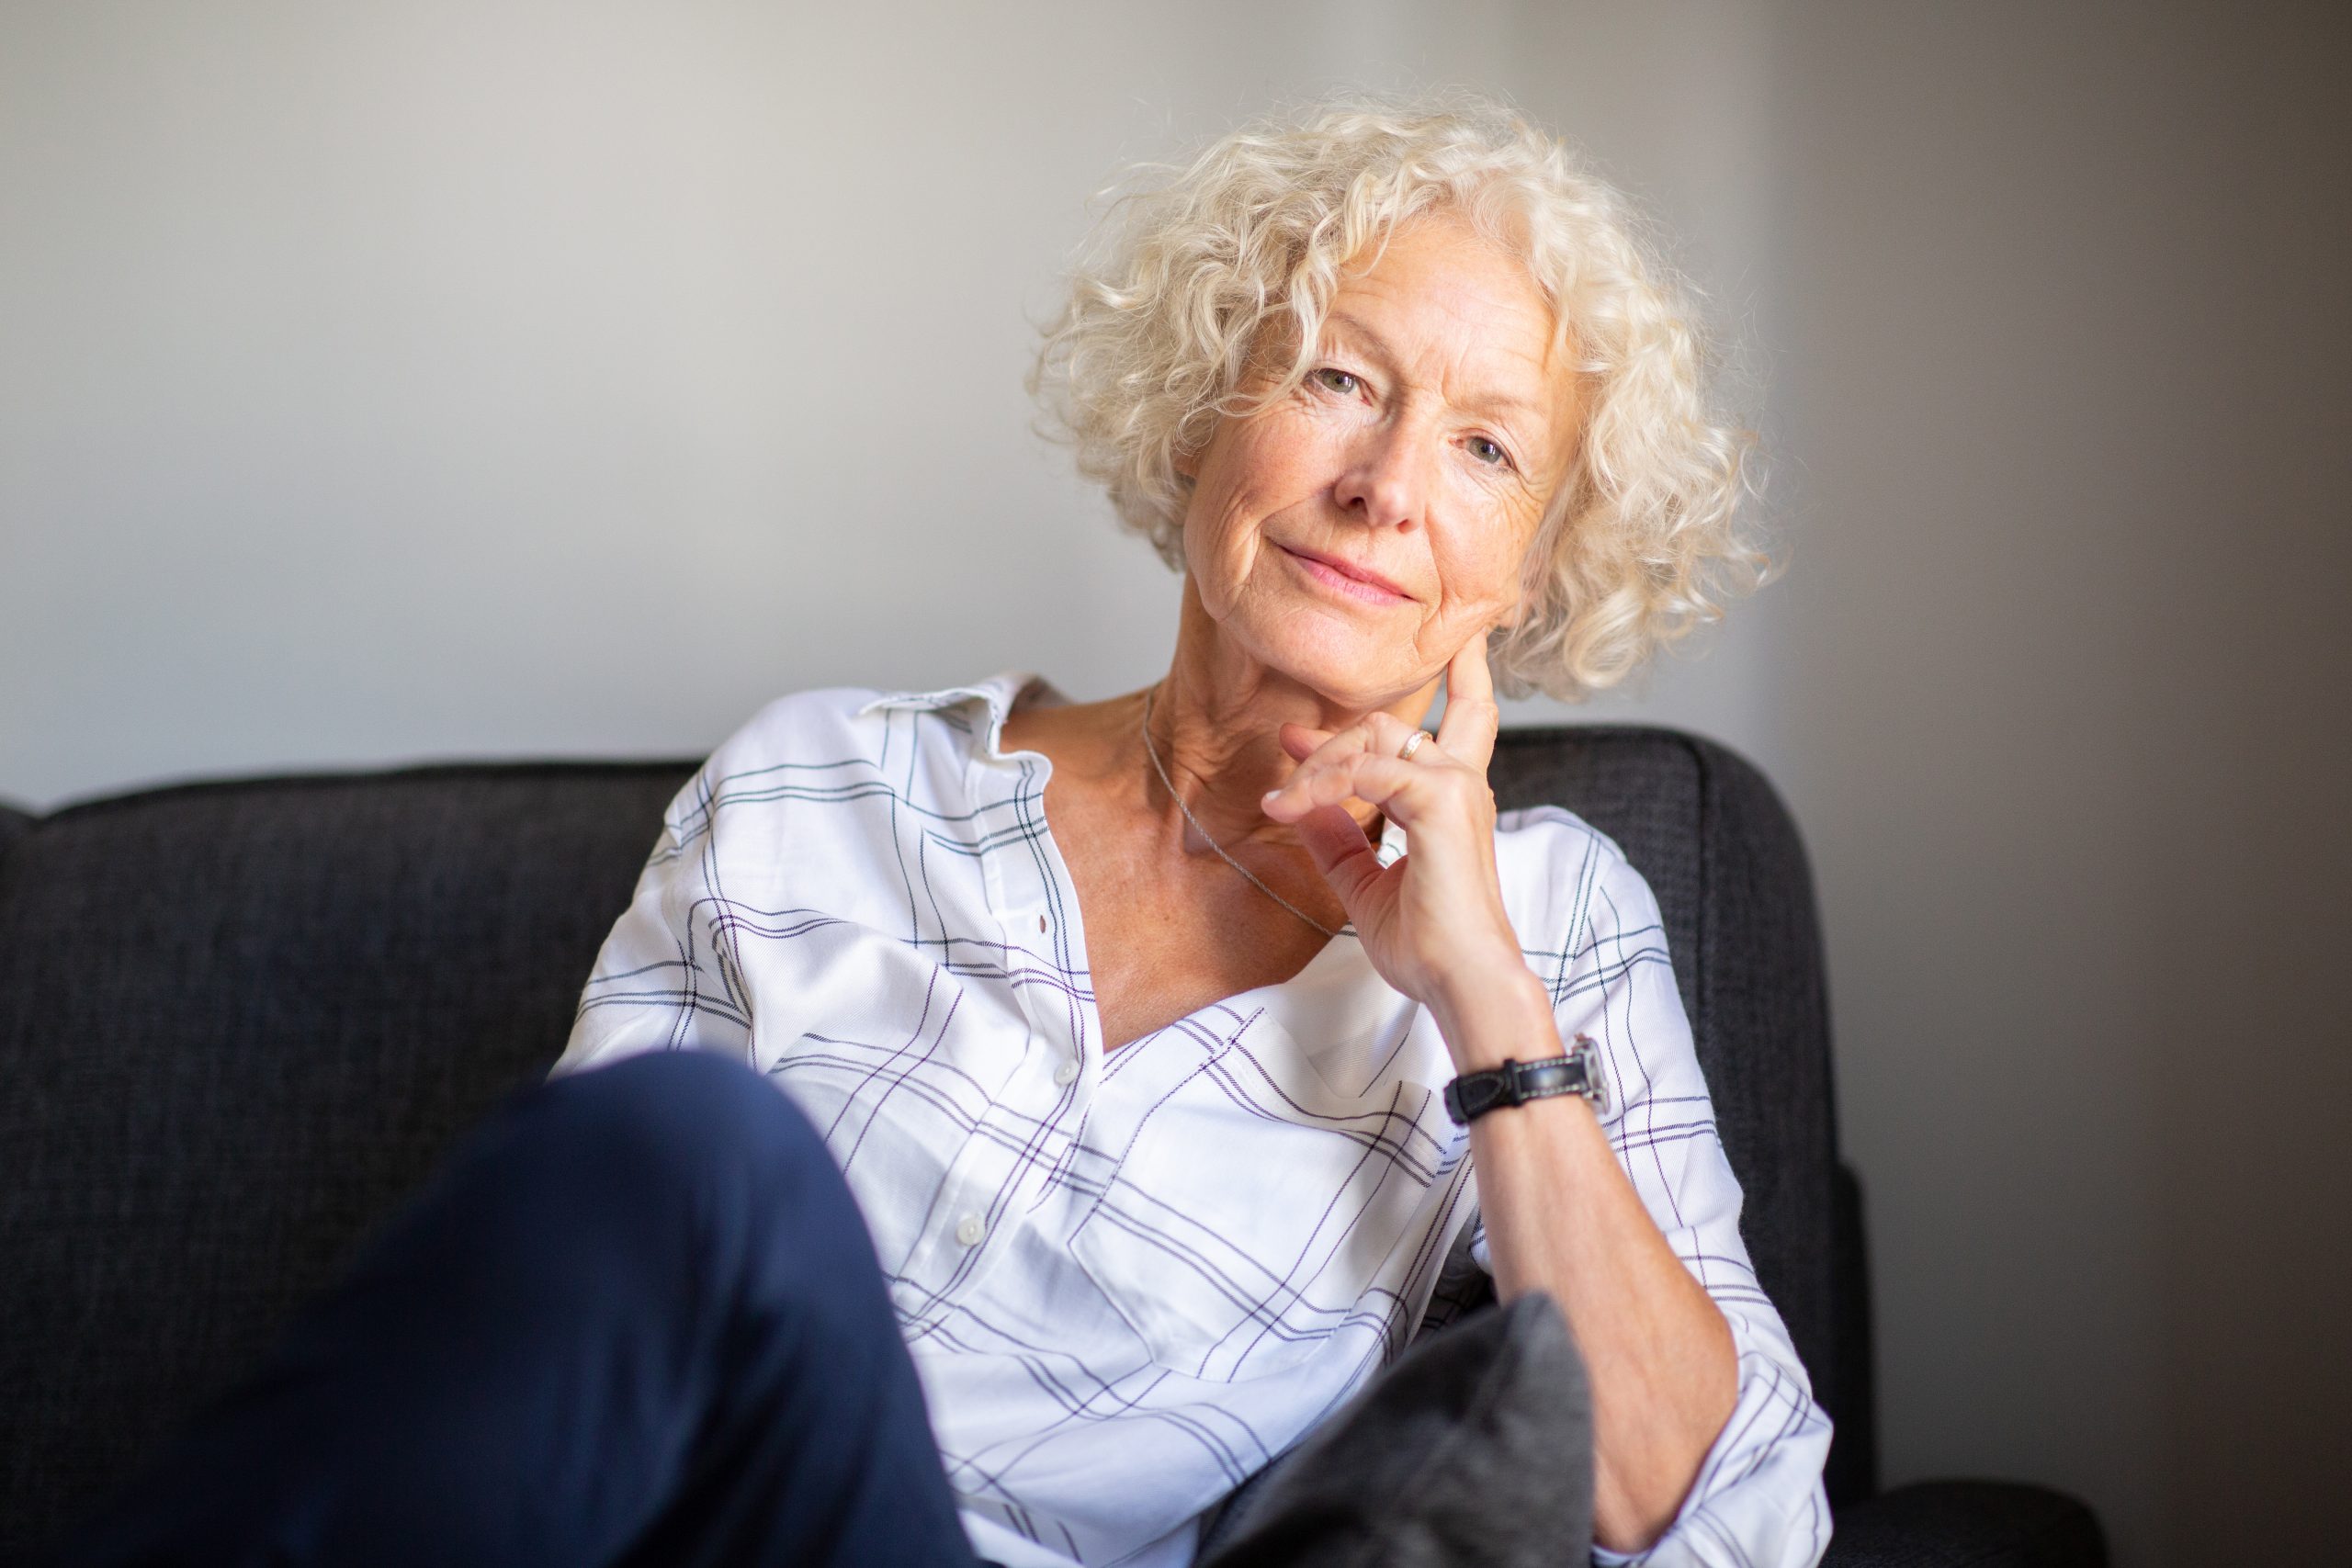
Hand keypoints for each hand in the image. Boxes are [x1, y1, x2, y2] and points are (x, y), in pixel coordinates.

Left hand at [1259, 636, 1538, 1035]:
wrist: (1459, 981)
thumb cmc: (1428, 944)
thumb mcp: (1364, 883)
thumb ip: (1338, 839)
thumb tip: (1300, 806)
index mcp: (1457, 796)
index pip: (1467, 711)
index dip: (1436, 677)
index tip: (1356, 691)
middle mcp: (1462, 781)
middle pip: (1386, 724)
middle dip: (1329, 739)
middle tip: (1285, 762)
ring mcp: (1456, 786)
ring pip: (1372, 736)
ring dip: (1318, 765)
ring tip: (1282, 800)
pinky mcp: (1440, 801)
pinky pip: (1365, 770)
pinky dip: (1321, 784)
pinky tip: (1291, 806)